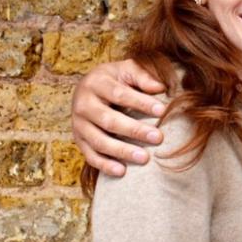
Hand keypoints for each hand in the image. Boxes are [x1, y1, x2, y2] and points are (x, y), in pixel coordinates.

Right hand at [71, 59, 167, 176]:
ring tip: (144, 158)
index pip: (119, 94)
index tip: (162, 110)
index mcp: (96, 83)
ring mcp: (79, 124)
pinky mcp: (78, 140)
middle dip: (134, 130)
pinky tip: (122, 171)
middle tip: (158, 137)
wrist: (88, 87)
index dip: (141, 102)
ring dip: (122, 151)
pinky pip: (90, 155)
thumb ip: (142, 76)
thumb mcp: (126, 69)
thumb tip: (160, 88)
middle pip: (109, 120)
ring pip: (99, 141)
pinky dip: (105, 165)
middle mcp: (83, 104)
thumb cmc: (115, 79)